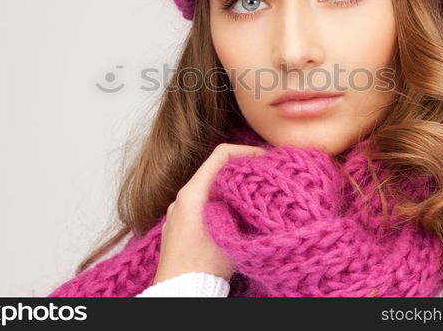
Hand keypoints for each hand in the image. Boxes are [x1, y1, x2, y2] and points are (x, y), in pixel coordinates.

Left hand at [152, 143, 266, 284]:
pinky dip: (218, 207)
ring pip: (208, 191)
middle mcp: (181, 199)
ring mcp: (177, 214)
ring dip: (230, 192)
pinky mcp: (177, 229)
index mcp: (193, 193)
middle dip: (241, 173)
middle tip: (264, 180)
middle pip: (215, 171)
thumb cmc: (204, 265)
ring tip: (252, 202)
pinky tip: (233, 222)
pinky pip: (200, 207)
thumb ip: (245, 208)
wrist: (179, 292)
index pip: (221, 154)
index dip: (246, 152)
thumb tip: (261, 192)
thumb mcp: (232, 232)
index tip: (265, 160)